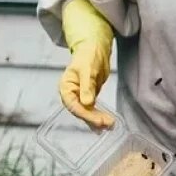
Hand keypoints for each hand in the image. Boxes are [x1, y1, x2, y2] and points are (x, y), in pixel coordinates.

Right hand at [59, 0, 114, 129]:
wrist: (94, 50)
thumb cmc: (88, 56)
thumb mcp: (87, 69)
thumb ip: (87, 86)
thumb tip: (87, 103)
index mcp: (66, 87)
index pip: (73, 105)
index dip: (85, 114)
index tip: (98, 121)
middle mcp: (71, 94)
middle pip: (80, 111)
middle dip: (93, 118)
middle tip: (107, 124)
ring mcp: (80, 96)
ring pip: (87, 112)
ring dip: (97, 119)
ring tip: (110, 126)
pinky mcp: (89, 97)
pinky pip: (93, 109)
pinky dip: (99, 115)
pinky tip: (106, 123)